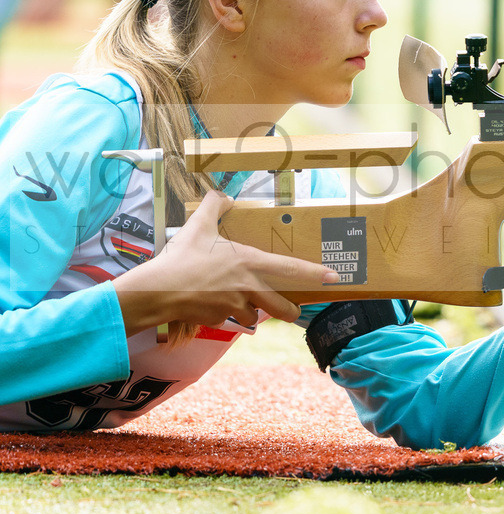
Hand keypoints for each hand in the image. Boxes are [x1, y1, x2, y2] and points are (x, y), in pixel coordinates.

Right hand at [114, 191, 339, 336]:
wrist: (159, 291)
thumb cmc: (182, 258)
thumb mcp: (199, 226)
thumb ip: (213, 207)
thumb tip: (220, 194)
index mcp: (250, 263)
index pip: (291, 269)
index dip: (315, 273)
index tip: (334, 277)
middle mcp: (249, 287)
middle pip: (282, 307)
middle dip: (290, 310)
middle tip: (294, 309)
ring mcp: (236, 306)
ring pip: (254, 315)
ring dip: (252, 311)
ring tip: (239, 301)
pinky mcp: (220, 319)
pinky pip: (230, 319)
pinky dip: (227, 314)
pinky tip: (213, 304)